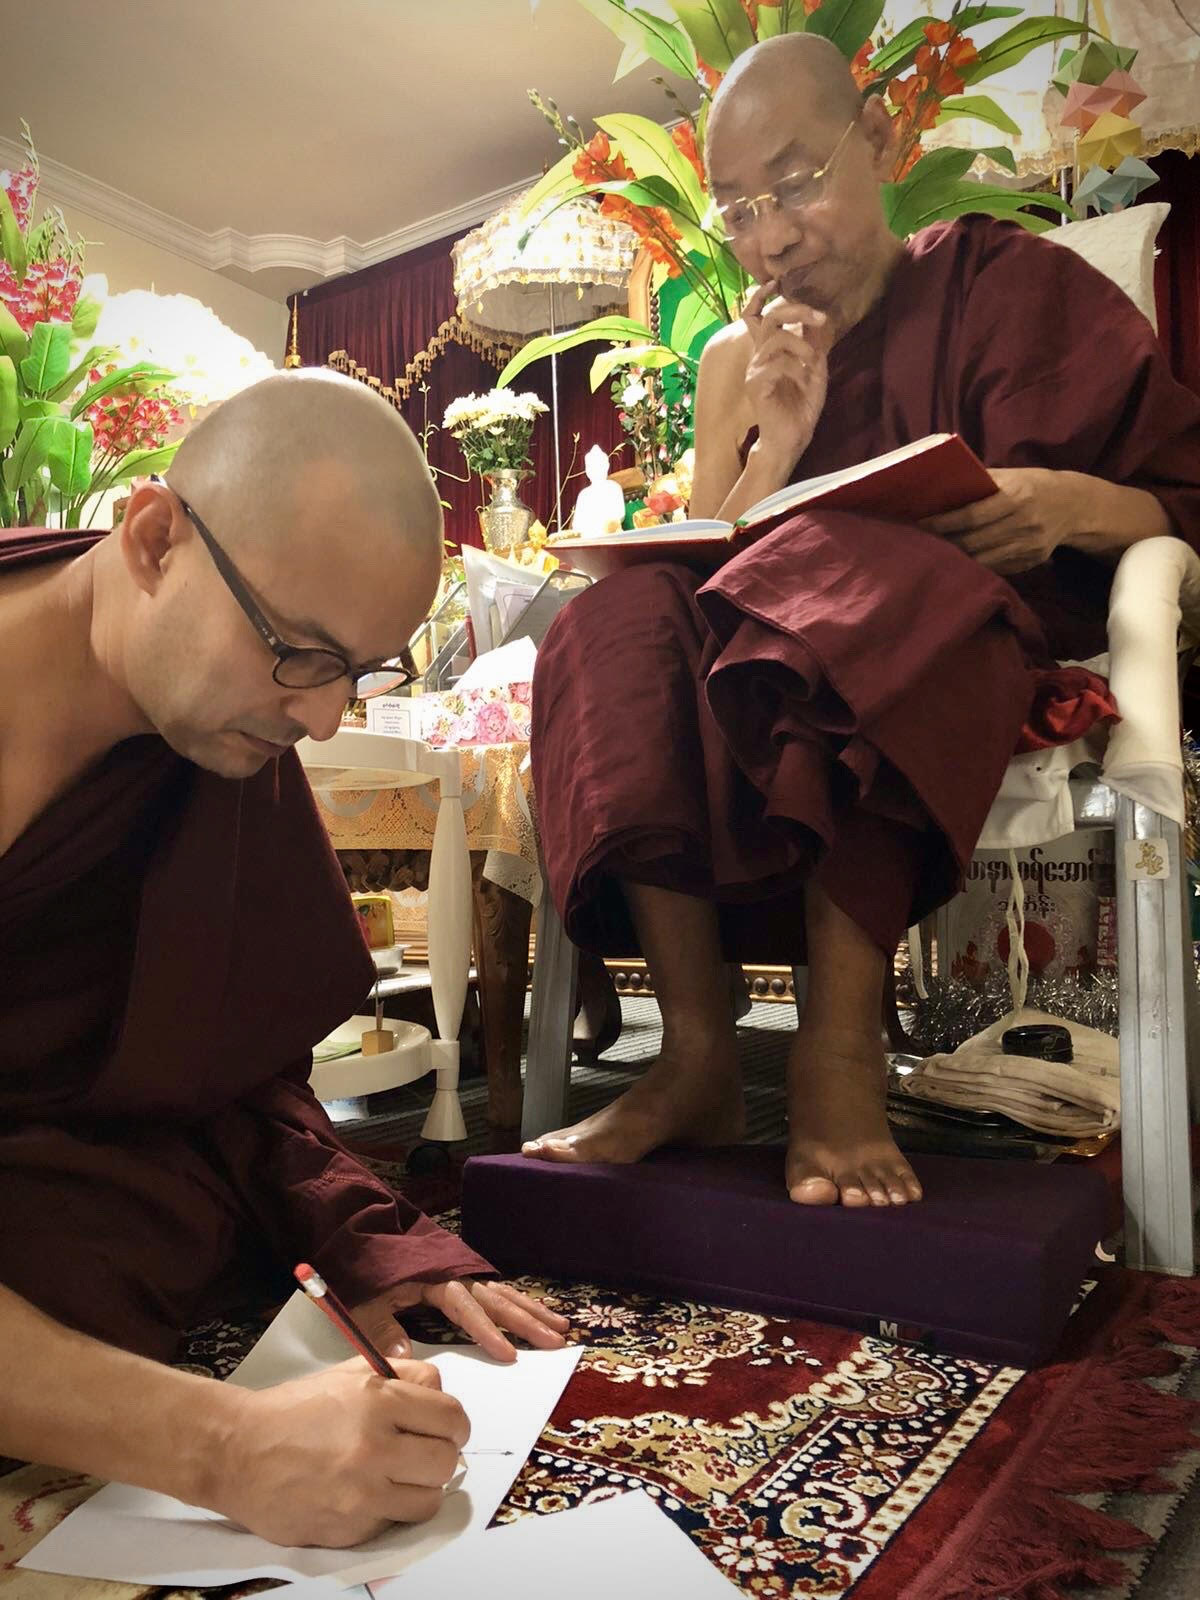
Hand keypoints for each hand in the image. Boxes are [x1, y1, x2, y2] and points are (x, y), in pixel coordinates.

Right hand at [212, 1357, 468, 1547]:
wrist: (237, 1451)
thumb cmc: (294, 1409)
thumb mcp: (349, 1373)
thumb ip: (401, 1375)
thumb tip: (440, 1389)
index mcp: (378, 1401)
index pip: (450, 1417)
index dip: (454, 1424)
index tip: (446, 1428)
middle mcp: (374, 1448)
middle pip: (446, 1461)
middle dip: (440, 1456)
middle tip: (422, 1453)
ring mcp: (362, 1494)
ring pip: (429, 1499)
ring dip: (420, 1488)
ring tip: (398, 1477)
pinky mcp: (349, 1530)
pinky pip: (395, 1523)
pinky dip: (390, 1510)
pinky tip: (368, 1494)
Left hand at [353, 1278, 570, 1363]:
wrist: (361, 1234)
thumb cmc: (364, 1269)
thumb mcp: (364, 1300)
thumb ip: (382, 1330)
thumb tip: (404, 1360)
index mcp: (436, 1278)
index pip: (467, 1308)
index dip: (488, 1331)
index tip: (509, 1354)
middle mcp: (457, 1273)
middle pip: (498, 1298)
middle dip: (528, 1320)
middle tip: (557, 1340)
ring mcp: (463, 1273)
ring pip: (504, 1292)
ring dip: (532, 1310)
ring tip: (562, 1326)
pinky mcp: (462, 1276)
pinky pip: (497, 1289)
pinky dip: (518, 1301)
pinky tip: (537, 1312)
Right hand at [741, 280, 831, 469]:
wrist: (791, 439)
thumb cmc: (800, 409)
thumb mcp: (814, 371)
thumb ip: (813, 346)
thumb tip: (817, 320)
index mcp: (770, 352)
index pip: (757, 316)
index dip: (762, 297)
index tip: (777, 283)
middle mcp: (759, 357)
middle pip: (769, 317)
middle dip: (796, 310)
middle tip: (819, 318)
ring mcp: (755, 370)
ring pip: (775, 338)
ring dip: (800, 344)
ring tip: (813, 360)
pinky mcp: (756, 385)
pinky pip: (776, 363)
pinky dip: (796, 367)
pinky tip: (804, 379)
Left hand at [923, 466, 1082, 574]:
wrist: (1075, 505)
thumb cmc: (1034, 485)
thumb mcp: (1012, 476)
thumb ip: (981, 482)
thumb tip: (943, 486)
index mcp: (1016, 498)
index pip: (972, 514)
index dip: (944, 522)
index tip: (920, 523)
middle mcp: (1023, 524)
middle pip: (974, 541)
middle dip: (944, 543)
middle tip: (917, 542)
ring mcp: (1027, 547)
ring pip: (982, 560)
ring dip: (955, 559)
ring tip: (932, 554)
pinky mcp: (1029, 562)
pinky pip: (995, 568)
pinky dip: (974, 566)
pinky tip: (958, 563)